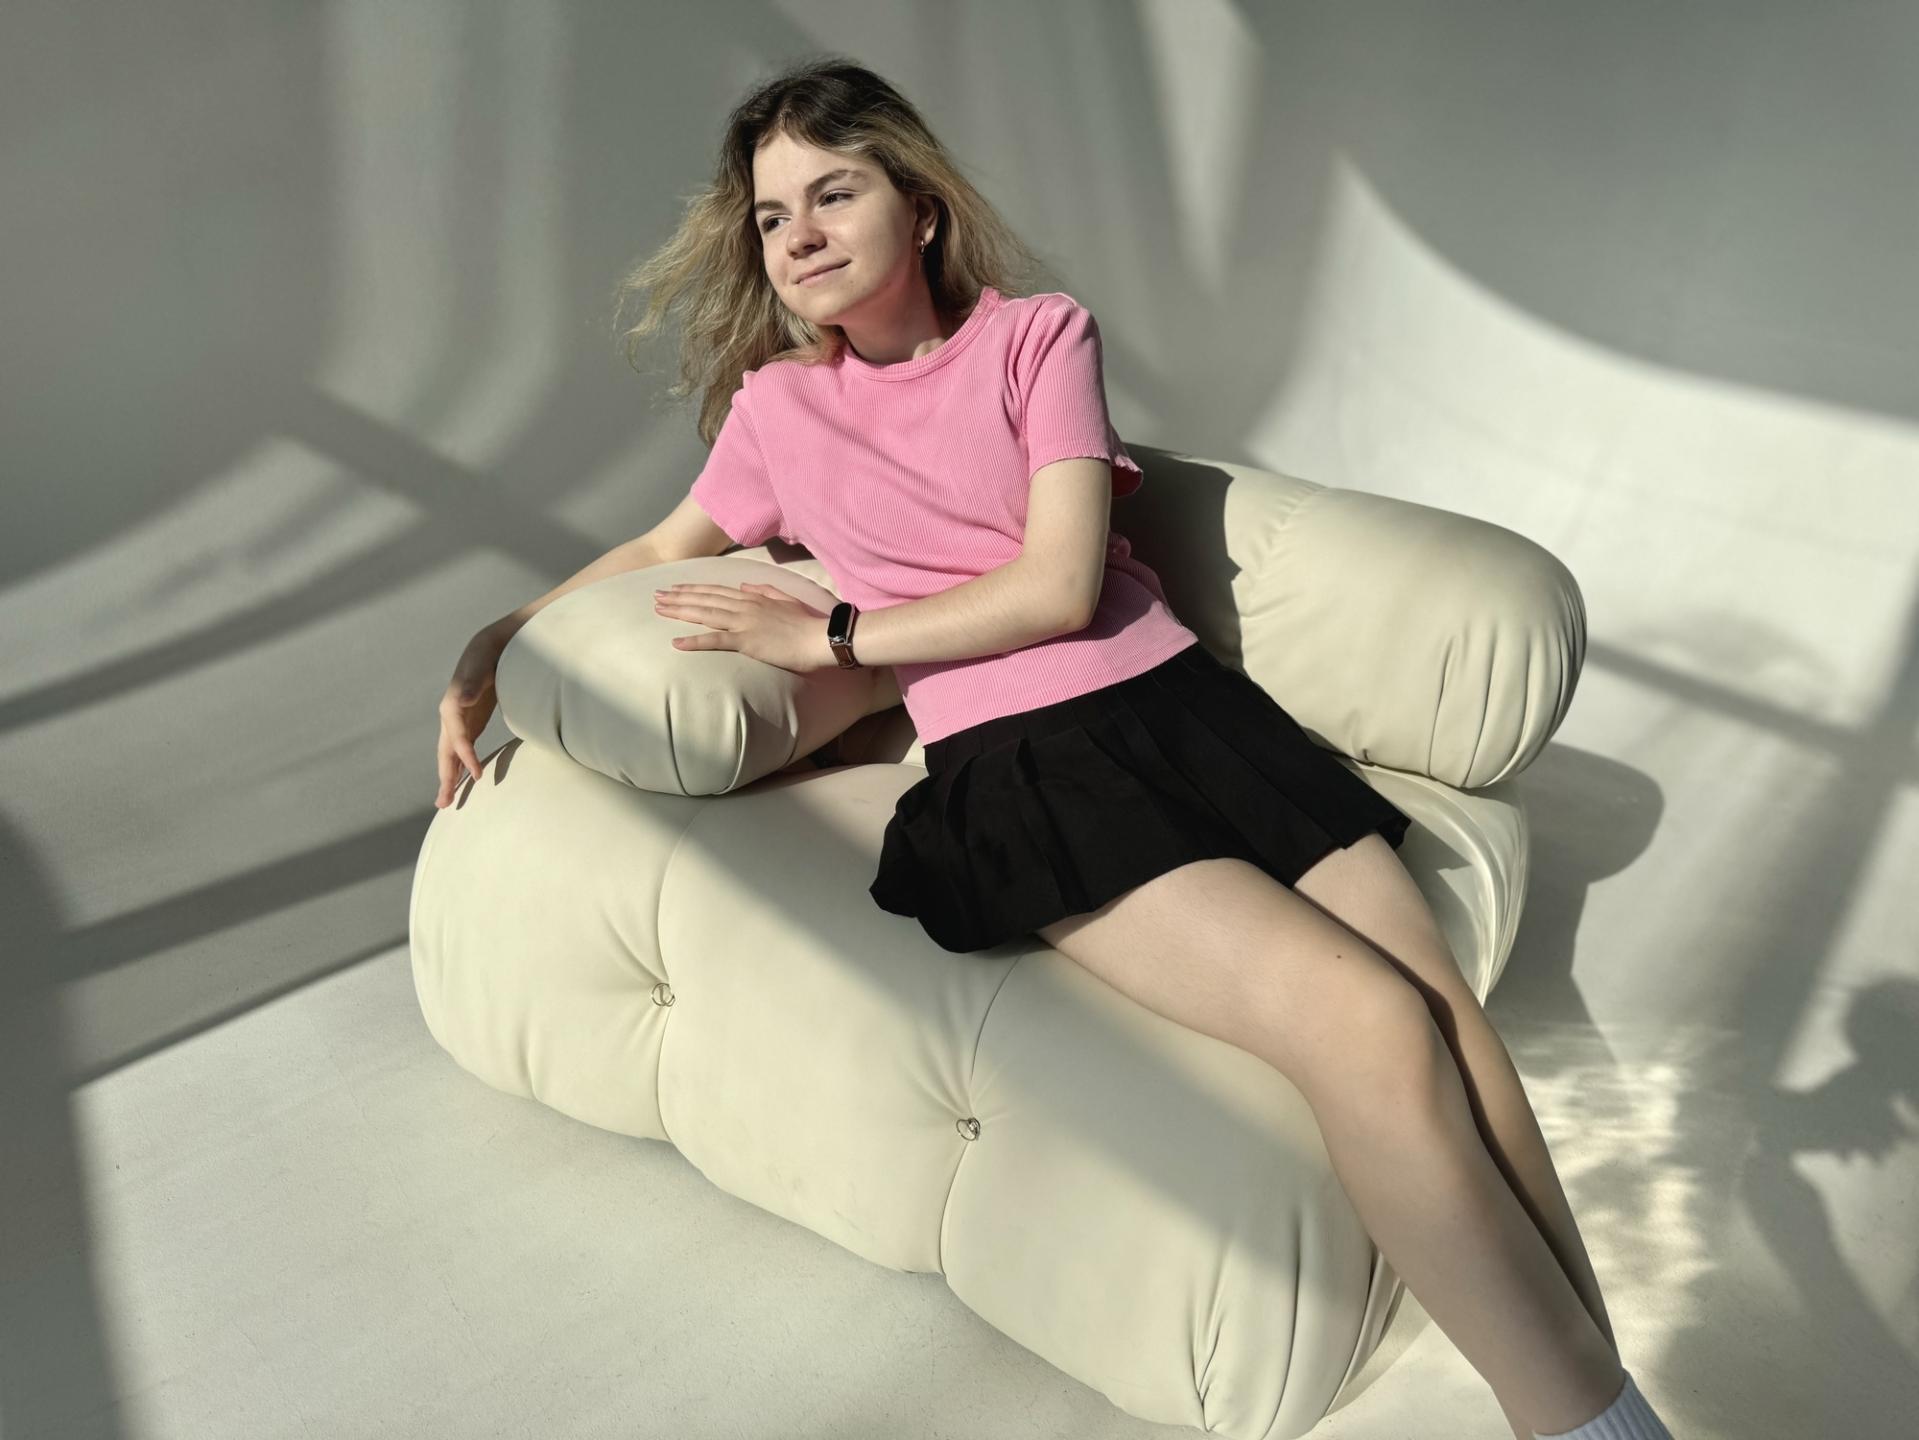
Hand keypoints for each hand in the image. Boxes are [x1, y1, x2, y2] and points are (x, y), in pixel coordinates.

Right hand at [435, 629, 504, 808]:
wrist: (490, 646)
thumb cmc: (487, 654)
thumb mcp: (482, 663)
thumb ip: (473, 681)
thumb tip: (463, 700)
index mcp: (452, 704)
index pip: (457, 738)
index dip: (465, 757)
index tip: (476, 776)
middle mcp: (450, 714)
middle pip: (445, 752)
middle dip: (445, 778)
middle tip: (443, 804)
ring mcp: (458, 720)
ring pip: (451, 754)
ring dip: (449, 777)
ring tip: (445, 802)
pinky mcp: (469, 722)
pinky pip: (462, 749)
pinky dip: (460, 766)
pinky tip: (462, 781)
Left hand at [653, 581, 833, 673]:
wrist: (819, 637)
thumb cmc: (806, 623)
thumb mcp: (785, 599)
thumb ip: (764, 590)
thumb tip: (745, 585)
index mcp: (753, 597)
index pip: (716, 590)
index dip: (694, 588)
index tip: (676, 588)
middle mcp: (744, 605)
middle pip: (704, 599)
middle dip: (678, 597)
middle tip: (656, 596)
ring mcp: (744, 622)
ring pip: (705, 614)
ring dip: (680, 612)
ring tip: (659, 610)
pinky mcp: (746, 641)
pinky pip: (715, 640)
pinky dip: (694, 640)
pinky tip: (676, 642)